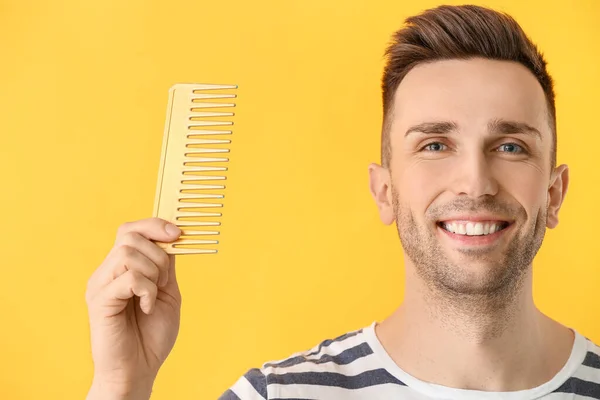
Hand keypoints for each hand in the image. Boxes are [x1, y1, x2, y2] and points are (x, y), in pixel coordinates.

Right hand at [85, 218, 182, 398]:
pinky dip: (146, 290)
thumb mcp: (167, 292)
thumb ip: (165, 265)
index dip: (154, 225)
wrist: (139, 370)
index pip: (130, 230)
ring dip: (153, 273)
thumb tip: (172, 237)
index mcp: (121, 268)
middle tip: (163, 281)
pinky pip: (129, 278)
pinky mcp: (100, 301)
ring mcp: (101, 285)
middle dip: (158, 254)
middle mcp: (106, 272)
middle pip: (130, 236)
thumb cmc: (151, 336)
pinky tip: (146, 307)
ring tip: (153, 297)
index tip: (178, 233)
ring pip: (128, 253)